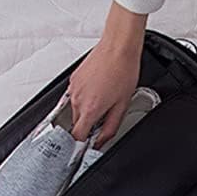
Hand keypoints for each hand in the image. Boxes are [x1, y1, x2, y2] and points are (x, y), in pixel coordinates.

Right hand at [67, 2, 145, 144]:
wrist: (118, 46)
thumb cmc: (123, 71)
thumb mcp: (122, 107)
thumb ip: (110, 129)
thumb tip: (101, 141)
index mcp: (89, 109)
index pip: (76, 137)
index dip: (80, 146)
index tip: (85, 148)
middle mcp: (77, 99)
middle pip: (77, 125)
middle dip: (88, 127)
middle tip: (103, 121)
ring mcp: (73, 88)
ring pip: (75, 111)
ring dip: (86, 112)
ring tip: (103, 101)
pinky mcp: (73, 79)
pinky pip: (75, 97)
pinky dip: (84, 99)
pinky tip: (98, 92)